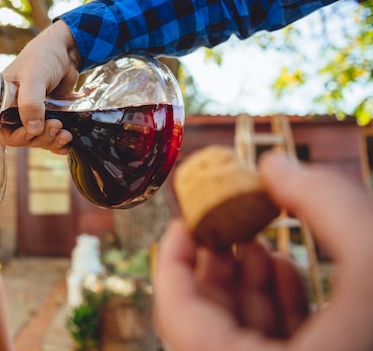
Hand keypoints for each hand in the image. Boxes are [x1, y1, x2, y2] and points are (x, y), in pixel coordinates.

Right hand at [0, 20, 80, 151]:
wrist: (66, 49)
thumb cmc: (43, 56)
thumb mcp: (34, 76)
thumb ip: (30, 103)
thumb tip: (33, 130)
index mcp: (1, 101)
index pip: (1, 130)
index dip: (16, 136)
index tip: (33, 133)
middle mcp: (13, 110)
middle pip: (22, 137)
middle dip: (40, 137)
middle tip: (57, 126)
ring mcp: (32, 114)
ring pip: (38, 139)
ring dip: (51, 140)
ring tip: (66, 133)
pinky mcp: (48, 116)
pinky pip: (50, 136)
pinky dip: (58, 143)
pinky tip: (68, 143)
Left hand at [154, 151, 372, 350]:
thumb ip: (324, 201)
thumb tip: (274, 162)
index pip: (179, 321)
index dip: (171, 264)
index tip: (182, 221)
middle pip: (207, 327)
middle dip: (214, 271)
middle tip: (222, 227)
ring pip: (239, 339)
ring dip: (245, 289)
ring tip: (257, 244)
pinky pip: (274, 348)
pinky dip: (274, 312)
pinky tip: (286, 272)